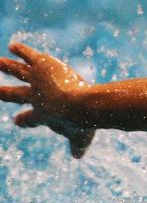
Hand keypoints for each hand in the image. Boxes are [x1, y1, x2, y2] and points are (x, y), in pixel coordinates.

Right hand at [0, 42, 95, 157]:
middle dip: (3, 93)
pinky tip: (14, 46)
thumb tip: (78, 157)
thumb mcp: (81, 138)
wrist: (79, 105)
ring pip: (17, 71)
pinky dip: (21, 50)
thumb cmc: (82, 123)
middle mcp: (34, 97)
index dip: (24, 120)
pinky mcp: (41, 64)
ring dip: (6, 66)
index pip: (30, 118)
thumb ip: (78, 145)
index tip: (17, 121)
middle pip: (13, 95)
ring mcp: (36, 80)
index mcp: (42, 115)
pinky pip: (29, 55)